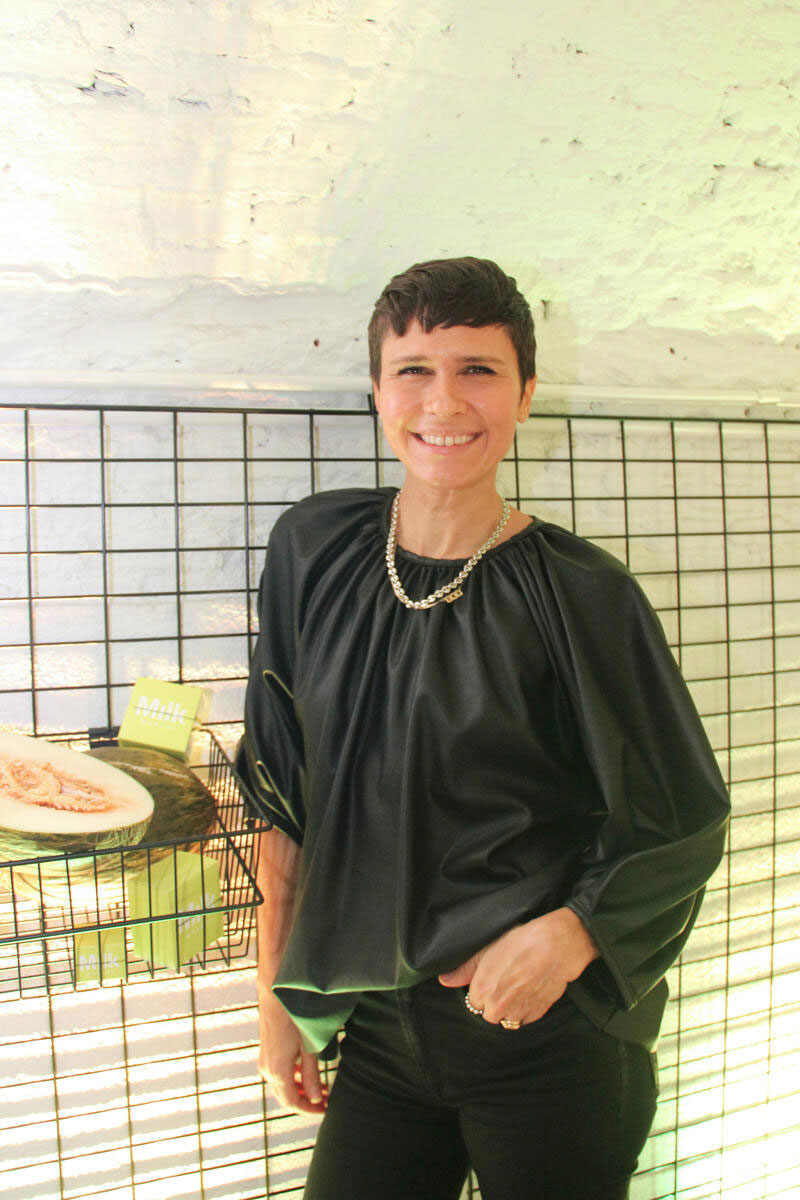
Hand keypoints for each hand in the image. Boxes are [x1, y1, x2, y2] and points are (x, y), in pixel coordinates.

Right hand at [258, 989, 327, 1114]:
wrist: (275, 993)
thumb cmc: (294, 1016)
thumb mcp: (308, 1047)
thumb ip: (311, 1075)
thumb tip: (316, 1098)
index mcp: (278, 1071)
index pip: (292, 1102)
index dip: (308, 1110)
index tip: (324, 1109)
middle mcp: (267, 1070)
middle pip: (285, 1097)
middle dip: (306, 1101)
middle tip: (325, 1100)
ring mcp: (264, 1061)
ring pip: (281, 1086)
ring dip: (299, 1090)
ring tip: (319, 1088)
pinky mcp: (265, 1052)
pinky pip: (278, 1074)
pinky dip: (292, 1079)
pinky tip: (305, 1073)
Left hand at [438, 907, 598, 1026]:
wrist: (557, 944)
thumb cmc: (522, 941)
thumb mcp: (488, 948)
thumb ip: (465, 969)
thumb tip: (444, 980)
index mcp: (482, 990)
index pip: (473, 1002)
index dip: (481, 990)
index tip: (490, 979)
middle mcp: (498, 1006)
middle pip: (489, 1014)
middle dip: (494, 1002)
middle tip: (505, 982)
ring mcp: (519, 1012)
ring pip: (507, 1020)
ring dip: (510, 1009)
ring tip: (518, 987)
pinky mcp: (538, 1013)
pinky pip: (526, 1019)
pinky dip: (526, 1010)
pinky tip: (530, 991)